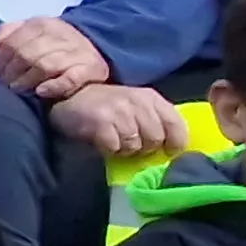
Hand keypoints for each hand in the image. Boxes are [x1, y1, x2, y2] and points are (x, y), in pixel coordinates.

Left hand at [0, 14, 110, 100]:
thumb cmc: (55, 47)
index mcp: (44, 25)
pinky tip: (41, 92)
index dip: (0, 59)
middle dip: (11, 71)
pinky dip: (54, 86)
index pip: (15, 41)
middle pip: (28, 54)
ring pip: (46, 65)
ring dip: (27, 79)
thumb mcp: (34, 33)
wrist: (95, 54)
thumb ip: (12, 33)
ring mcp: (79, 52)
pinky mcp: (92, 69)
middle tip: (4, 84)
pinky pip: (71, 78)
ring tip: (17, 89)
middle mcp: (62, 35)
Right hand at [50, 82, 187, 158]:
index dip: (174, 143)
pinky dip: (108, 149)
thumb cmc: (107, 105)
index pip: (176, 125)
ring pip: (135, 146)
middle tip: (130, 142)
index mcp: (150, 98)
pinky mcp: (101, 123)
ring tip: (114, 139)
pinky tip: (102, 141)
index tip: (166, 151)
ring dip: (124, 149)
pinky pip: (115, 148)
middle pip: (155, 139)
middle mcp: (137, 102)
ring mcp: (119, 112)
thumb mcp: (136, 106)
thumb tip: (172, 147)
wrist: (70, 95)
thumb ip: (155, 120)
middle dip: (144, 147)